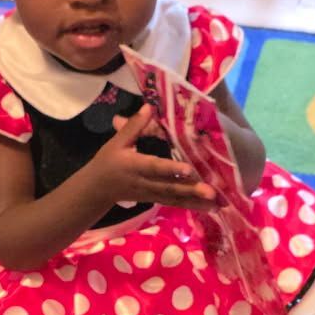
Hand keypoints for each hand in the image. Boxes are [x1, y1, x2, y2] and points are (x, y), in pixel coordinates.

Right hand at [89, 105, 216, 210]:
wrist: (97, 189)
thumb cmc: (108, 162)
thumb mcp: (117, 142)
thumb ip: (134, 126)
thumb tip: (150, 106)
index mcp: (135, 166)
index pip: (155, 167)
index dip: (171, 169)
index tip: (188, 169)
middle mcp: (145, 183)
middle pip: (170, 188)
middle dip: (191, 191)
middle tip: (211, 192)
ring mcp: (151, 194)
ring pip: (175, 199)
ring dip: (196, 202)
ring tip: (217, 203)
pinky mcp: (156, 200)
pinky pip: (175, 203)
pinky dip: (192, 206)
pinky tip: (210, 208)